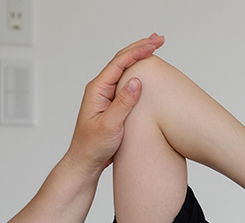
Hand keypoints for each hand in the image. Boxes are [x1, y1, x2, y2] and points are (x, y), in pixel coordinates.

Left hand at [66, 34, 164, 175]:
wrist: (85, 162)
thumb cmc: (93, 147)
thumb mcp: (110, 126)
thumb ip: (123, 103)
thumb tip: (137, 81)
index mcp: (97, 89)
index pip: (120, 63)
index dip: (138, 51)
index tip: (155, 45)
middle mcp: (101, 89)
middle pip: (122, 60)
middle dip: (140, 48)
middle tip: (159, 39)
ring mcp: (106, 96)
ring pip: (124, 70)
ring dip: (139, 58)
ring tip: (154, 47)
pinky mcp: (112, 104)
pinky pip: (125, 83)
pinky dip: (138, 74)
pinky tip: (147, 73)